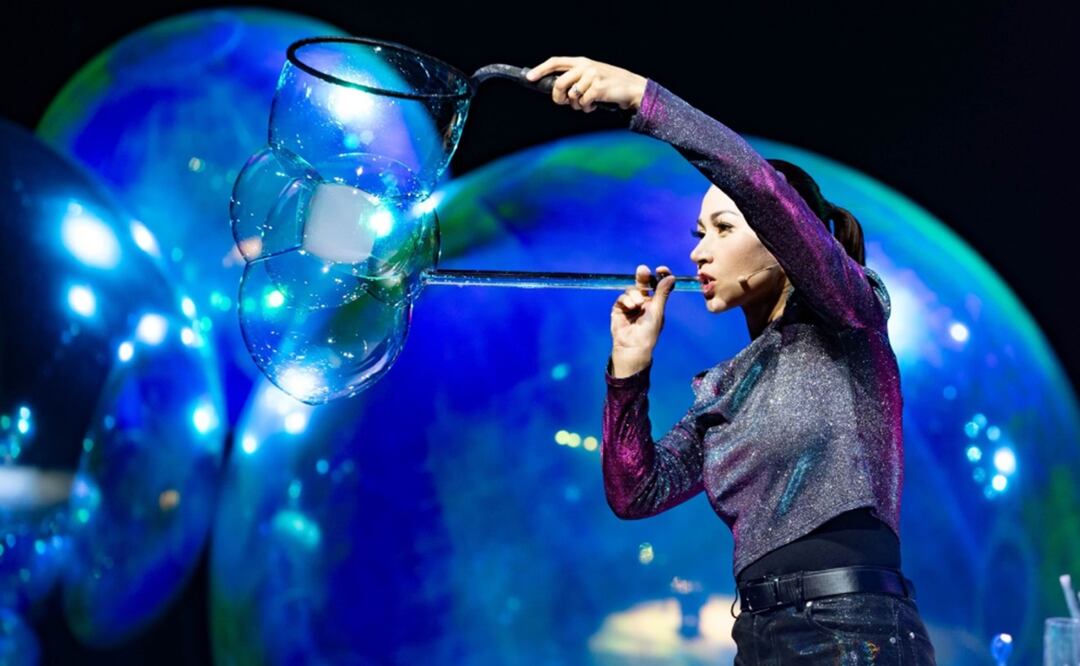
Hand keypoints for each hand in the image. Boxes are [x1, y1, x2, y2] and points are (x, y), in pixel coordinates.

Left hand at [524, 56, 646, 112]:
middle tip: (564, 103)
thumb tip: (556, 92)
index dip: (541, 70)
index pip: (556, 62)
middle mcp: (586, 66)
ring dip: (577, 105)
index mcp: (581, 62)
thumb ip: (575, 79)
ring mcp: (593, 76)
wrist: (632, 88)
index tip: (530, 77)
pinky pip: (584, 102)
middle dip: (558, 97)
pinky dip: (587, 108)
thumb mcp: (591, 76)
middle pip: (559, 83)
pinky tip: (595, 105)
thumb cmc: (608, 84)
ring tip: (587, 103)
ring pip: (572, 96)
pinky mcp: (599, 88)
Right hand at [610, 264, 674, 373]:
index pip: (658, 285)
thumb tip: (671, 277)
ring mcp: (630, 305)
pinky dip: (626, 300)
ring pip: (631, 290)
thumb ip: (661, 293)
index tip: (660, 269)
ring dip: (634, 294)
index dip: (659, 276)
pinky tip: (631, 307)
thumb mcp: (657, 311)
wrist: (632, 346)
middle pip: (643, 283)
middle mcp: (643, 302)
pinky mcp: (619, 309)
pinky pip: (622, 298)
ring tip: (638, 304)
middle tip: (643, 269)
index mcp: (655, 302)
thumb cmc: (649, 332)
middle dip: (642, 276)